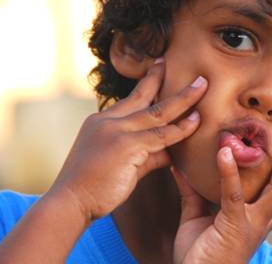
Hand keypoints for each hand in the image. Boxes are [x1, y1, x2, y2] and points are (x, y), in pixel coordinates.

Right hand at [47, 59, 207, 221]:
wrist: (68, 204)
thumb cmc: (92, 189)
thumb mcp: (120, 164)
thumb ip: (146, 155)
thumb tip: (170, 152)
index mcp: (101, 122)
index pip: (130, 98)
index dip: (149, 83)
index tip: (160, 66)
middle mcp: (108, 121)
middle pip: (144, 95)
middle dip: (165, 78)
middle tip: (185, 67)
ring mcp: (116, 131)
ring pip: (158, 111)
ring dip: (183, 99)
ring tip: (202, 86)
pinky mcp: (126, 146)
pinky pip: (161, 135)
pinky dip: (180, 129)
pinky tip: (196, 121)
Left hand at [172, 131, 271, 263]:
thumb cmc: (198, 255)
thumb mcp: (197, 218)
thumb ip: (194, 193)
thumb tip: (180, 167)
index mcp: (259, 219)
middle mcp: (262, 222)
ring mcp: (251, 225)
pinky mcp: (232, 227)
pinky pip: (234, 196)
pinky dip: (230, 172)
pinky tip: (225, 152)